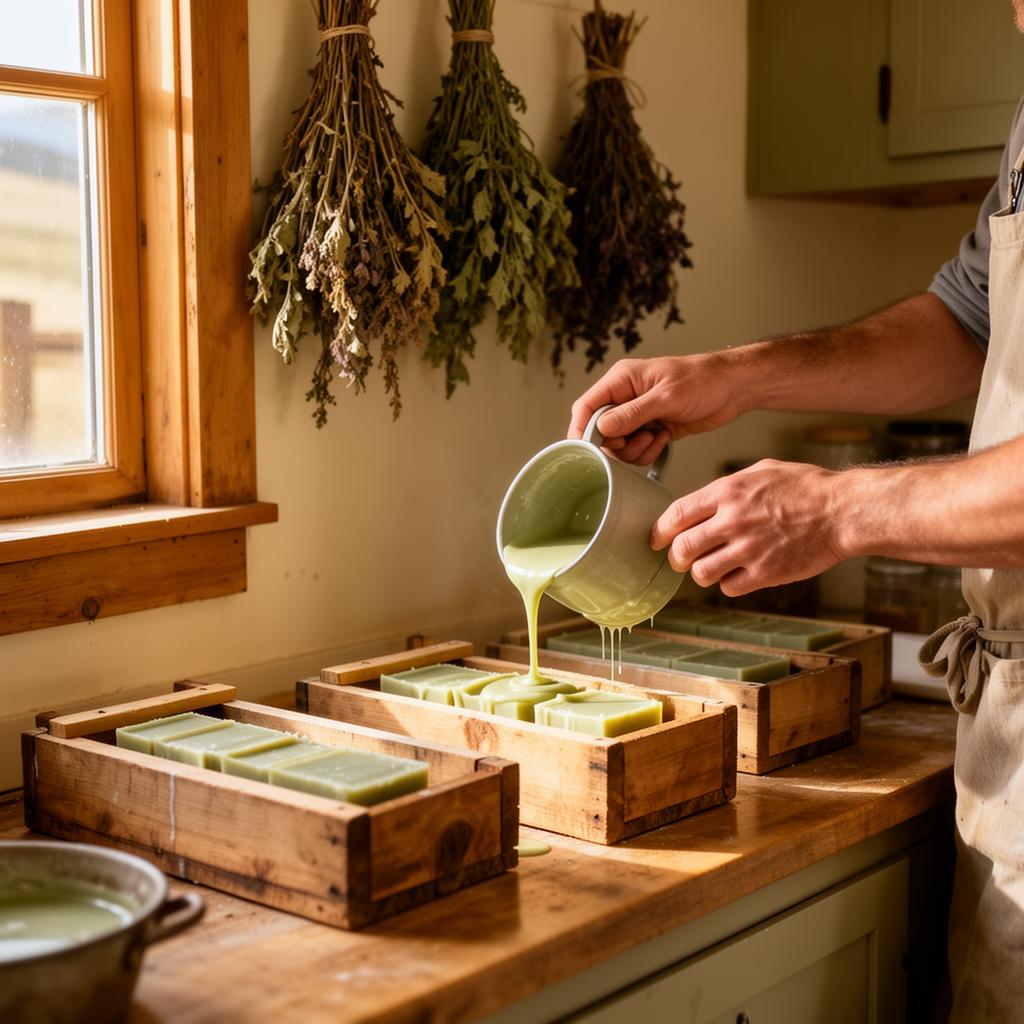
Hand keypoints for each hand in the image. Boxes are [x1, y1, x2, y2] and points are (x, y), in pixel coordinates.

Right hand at [567, 354, 745, 465]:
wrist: (732, 388)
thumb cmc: (703, 380)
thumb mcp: (666, 396)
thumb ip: (632, 413)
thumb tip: (601, 427)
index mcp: (622, 380)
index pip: (586, 407)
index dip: (583, 430)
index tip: (590, 449)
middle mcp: (625, 398)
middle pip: (600, 432)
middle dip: (618, 444)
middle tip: (640, 439)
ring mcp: (638, 415)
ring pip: (618, 445)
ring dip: (635, 450)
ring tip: (656, 437)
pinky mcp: (650, 429)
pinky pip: (637, 450)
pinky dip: (648, 451)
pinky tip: (665, 438)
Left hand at [652, 459, 843, 595]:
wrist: (842, 511)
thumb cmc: (806, 488)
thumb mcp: (761, 471)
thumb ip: (728, 487)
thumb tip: (703, 502)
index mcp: (727, 492)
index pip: (676, 515)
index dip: (660, 531)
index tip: (656, 539)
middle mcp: (732, 520)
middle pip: (682, 549)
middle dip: (676, 557)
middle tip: (680, 559)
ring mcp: (748, 549)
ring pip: (701, 573)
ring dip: (701, 573)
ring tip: (711, 567)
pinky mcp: (765, 573)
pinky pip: (729, 587)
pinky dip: (728, 584)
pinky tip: (738, 575)